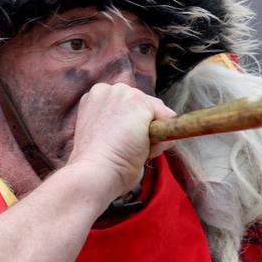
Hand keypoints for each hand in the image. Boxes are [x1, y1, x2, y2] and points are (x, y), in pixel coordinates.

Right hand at [60, 83, 176, 202]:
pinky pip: (167, 116)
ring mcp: (123, 93)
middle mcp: (107, 90)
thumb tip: (157, 135)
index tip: (118, 143)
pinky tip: (144, 147)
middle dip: (142, 127)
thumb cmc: (99, 165)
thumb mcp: (105, 139)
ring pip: (155, 110)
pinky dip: (163, 136)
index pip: (126, 107)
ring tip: (133, 149)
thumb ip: (122, 128)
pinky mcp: (140, 101)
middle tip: (127, 148)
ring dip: (152, 132)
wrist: (96, 171)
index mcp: (94, 99)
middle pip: (142, 105)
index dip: (128, 127)